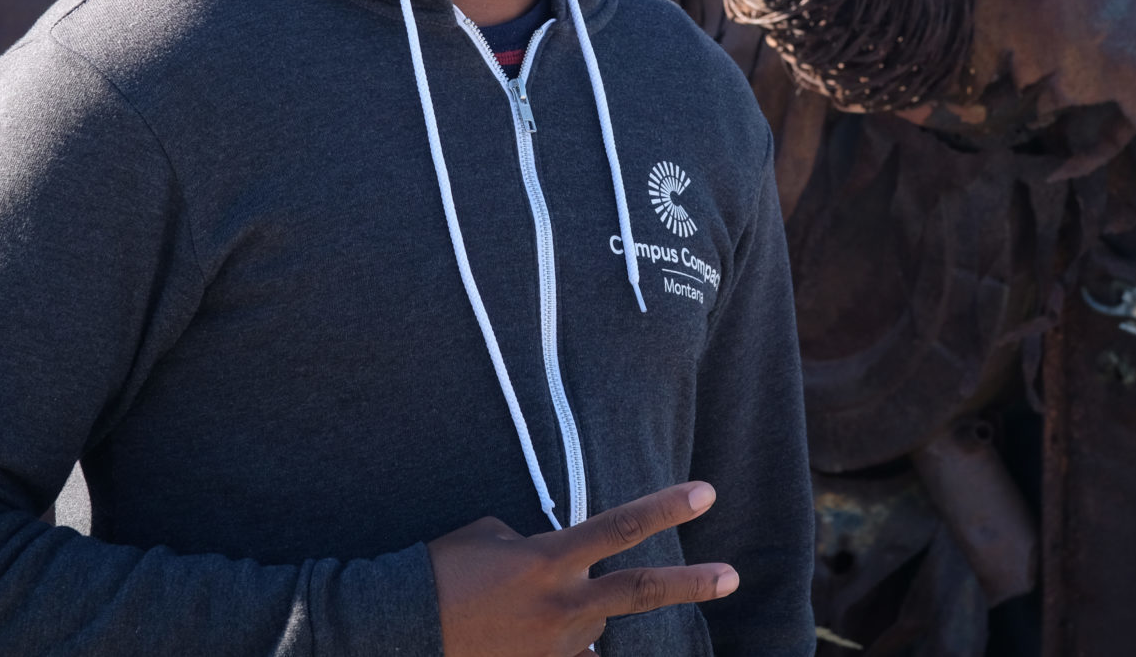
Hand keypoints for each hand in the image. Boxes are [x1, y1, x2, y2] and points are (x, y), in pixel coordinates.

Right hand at [429, 480, 738, 656]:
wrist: (403, 626)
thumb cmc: (444, 569)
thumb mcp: (493, 536)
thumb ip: (543, 546)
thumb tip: (566, 568)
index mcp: (548, 558)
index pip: (620, 527)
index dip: (666, 508)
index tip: (706, 492)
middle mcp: (561, 604)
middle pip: (640, 591)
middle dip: (693, 585)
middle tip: (732, 576)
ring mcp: (555, 645)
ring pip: (596, 625)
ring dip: (578, 613)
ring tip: (524, 607)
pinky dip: (568, 646)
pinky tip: (535, 634)